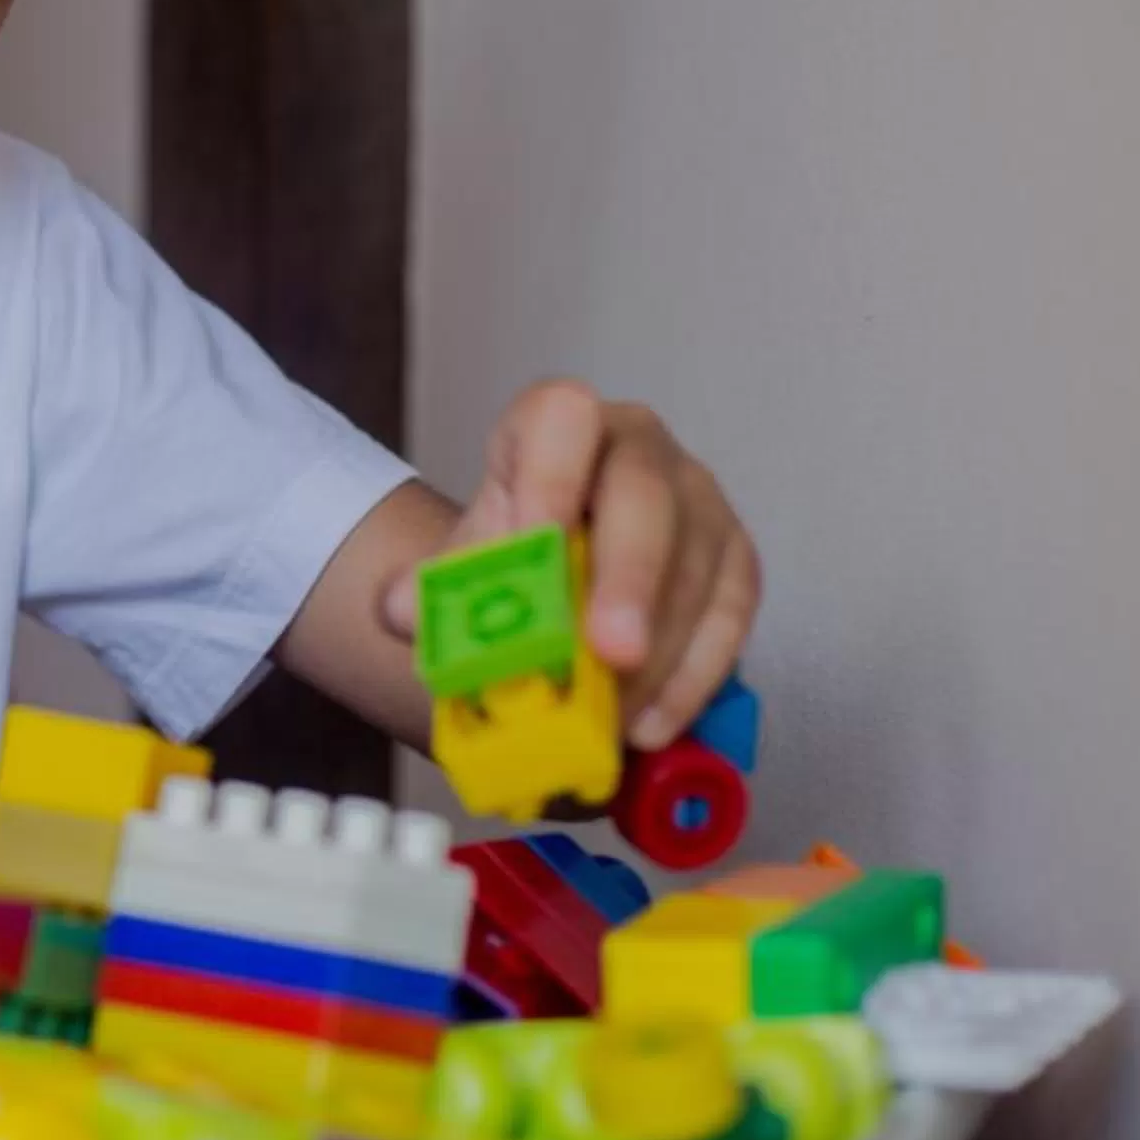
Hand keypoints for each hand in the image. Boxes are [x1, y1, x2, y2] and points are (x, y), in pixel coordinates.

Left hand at [386, 380, 761, 752]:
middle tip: (610, 652)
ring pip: (696, 562)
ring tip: (615, 716)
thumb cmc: (515, 549)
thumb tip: (402, 608)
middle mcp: (639, 446)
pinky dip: (693, 676)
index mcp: (558, 424)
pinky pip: (730, 613)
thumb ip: (433, 582)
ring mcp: (698, 498)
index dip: (549, 475)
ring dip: (659, 649)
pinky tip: (652, 722)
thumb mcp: (468, 558)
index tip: (534, 541)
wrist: (563, 563)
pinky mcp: (737, 557)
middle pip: (644, 493)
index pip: (560, 417)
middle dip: (628, 576)